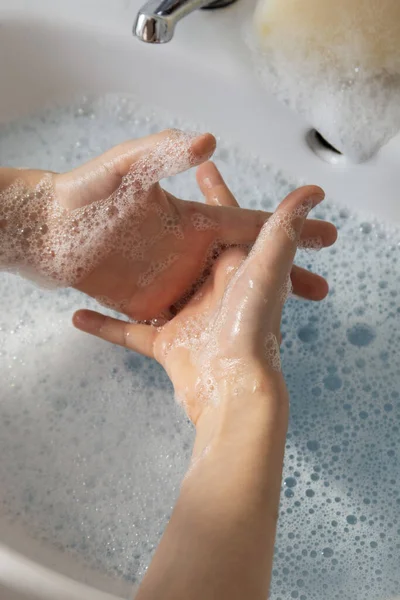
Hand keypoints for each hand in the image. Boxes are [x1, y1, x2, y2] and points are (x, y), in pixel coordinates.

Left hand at [1, 130, 335, 320]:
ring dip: (249, 316)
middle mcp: (187, 256)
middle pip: (246, 269)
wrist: (42, 227)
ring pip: (218, 305)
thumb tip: (208, 142)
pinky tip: (206, 349)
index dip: (290, 228)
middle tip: (320, 289)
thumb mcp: (123, 168)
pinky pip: (178, 328)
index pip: (250, 224)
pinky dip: (194, 334)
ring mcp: (168, 285)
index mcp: (191, 224)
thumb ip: (161, 154)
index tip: (328, 236)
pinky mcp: (144, 309)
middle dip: (285, 279)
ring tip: (284, 327)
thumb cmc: (80, 193)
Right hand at [73, 183, 329, 425]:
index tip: (204, 166)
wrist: (234, 393)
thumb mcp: (266, 269)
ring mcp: (187, 318)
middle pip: (185, 248)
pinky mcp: (167, 345)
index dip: (217, 191)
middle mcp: (211, 289)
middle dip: (169, 222)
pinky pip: (129, 330)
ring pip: (153, 287)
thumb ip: (283, 229)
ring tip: (106, 246)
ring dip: (131, 270)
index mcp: (235, 267)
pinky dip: (105, 325)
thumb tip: (313, 191)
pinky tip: (77, 315)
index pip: (225, 220)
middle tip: (147, 197)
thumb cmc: (252, 328)